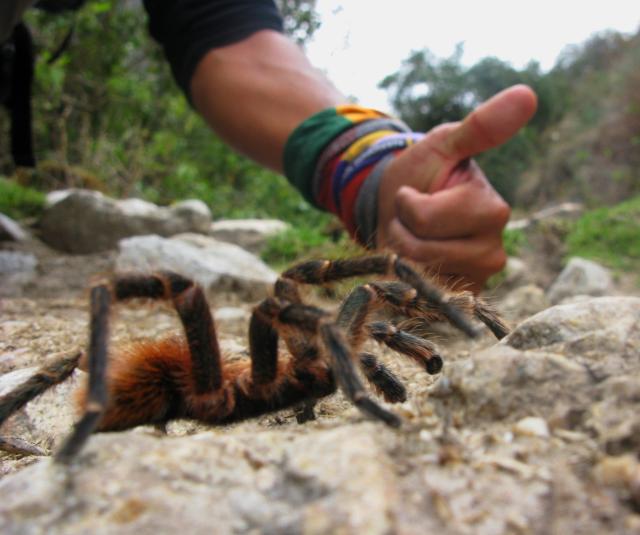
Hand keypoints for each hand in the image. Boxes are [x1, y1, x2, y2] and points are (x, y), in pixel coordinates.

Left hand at [376, 84, 537, 291]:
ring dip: (399, 253)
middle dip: (400, 231)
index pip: (425, 217)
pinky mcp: (455, 300)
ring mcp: (474, 281)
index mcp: (493, 211)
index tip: (412, 193)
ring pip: (414, 274)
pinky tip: (416, 261)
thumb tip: (528, 94)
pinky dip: (405, 276)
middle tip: (410, 218)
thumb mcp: (442, 145)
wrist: (402, 210)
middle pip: (420, 251)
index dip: (405, 204)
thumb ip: (479, 127)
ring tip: (412, 236)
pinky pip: (416, 294)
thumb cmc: (422, 175)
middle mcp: (492, 252)